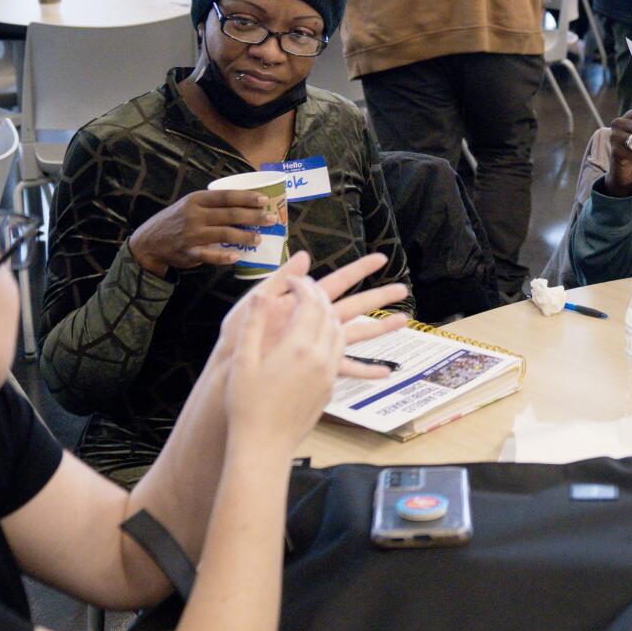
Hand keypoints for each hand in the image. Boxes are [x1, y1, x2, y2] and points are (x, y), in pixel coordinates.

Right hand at [129, 188, 277, 277]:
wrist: (148, 242)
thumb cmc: (176, 220)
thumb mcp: (190, 205)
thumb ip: (212, 205)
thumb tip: (246, 204)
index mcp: (196, 200)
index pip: (226, 196)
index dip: (246, 197)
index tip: (264, 200)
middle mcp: (194, 215)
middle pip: (230, 214)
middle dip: (254, 217)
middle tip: (271, 219)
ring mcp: (192, 234)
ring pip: (225, 234)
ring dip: (245, 236)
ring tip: (259, 238)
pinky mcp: (189, 252)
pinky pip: (210, 255)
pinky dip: (225, 256)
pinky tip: (237, 256)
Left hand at [215, 251, 410, 380]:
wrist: (228, 375)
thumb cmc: (236, 339)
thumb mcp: (254, 303)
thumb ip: (278, 281)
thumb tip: (304, 255)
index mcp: (301, 305)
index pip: (338, 281)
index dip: (360, 270)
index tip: (381, 259)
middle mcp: (312, 324)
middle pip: (355, 306)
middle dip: (379, 296)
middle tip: (403, 289)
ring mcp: (316, 346)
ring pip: (356, 334)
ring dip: (380, 329)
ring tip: (403, 322)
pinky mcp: (314, 368)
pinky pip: (346, 368)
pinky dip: (365, 370)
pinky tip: (385, 373)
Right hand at [224, 272, 343, 448]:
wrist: (263, 445)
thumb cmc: (246, 405)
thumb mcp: (242, 361)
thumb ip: (253, 324)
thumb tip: (260, 296)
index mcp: (297, 346)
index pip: (311, 302)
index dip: (304, 285)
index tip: (294, 280)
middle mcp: (319, 357)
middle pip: (330, 314)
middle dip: (321, 295)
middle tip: (308, 286)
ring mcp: (328, 373)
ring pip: (341, 332)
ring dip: (333, 314)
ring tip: (321, 306)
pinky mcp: (330, 387)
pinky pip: (342, 355)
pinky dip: (337, 337)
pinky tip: (328, 336)